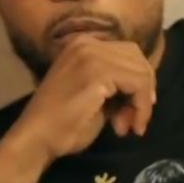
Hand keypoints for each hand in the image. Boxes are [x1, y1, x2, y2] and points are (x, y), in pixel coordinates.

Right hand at [12, 36, 156, 160]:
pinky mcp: (98, 72)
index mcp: (83, 45)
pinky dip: (141, 108)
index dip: (139, 82)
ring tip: (127, 127)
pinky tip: (127, 127)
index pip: (128, 53)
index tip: (134, 112)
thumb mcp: (95, 95)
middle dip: (143, 91)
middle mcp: (87, 43)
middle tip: (134, 121)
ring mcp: (92, 54)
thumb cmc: (62, 124)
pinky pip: (138, 84)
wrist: (37, 139)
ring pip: (142, 72)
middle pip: (137, 58)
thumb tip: (146, 91)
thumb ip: (116, 85)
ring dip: (142, 104)